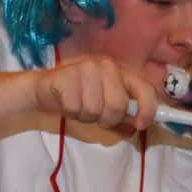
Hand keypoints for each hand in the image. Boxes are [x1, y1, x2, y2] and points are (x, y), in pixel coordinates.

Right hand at [33, 56, 158, 131]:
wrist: (45, 88)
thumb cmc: (81, 96)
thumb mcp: (106, 104)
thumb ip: (125, 114)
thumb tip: (138, 126)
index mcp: (121, 71)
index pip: (145, 88)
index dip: (147, 109)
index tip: (140, 125)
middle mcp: (106, 65)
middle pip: (117, 106)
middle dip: (107, 119)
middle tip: (96, 115)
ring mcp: (86, 68)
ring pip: (95, 110)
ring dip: (86, 117)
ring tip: (79, 106)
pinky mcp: (66, 77)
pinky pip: (76, 109)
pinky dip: (71, 113)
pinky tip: (67, 103)